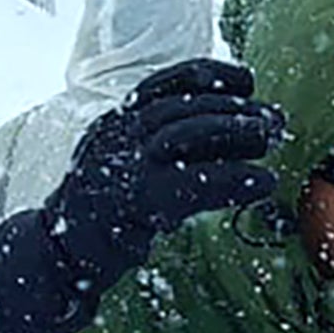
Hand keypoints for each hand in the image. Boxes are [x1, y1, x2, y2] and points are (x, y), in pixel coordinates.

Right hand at [0, 61, 280, 332]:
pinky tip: (264, 183)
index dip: (212, 75)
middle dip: (237, 108)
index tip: (248, 80)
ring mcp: (124, 166)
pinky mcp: (138, 202)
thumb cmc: (103, 217)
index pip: (167, 82)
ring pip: (189, 133)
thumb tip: (226, 130)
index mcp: (114, 123)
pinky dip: (236, 180)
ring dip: (239, 132)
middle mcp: (116, 135)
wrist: (58, 258)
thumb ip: (160, 147)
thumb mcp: (123, 167)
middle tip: (275, 120)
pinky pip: (196, 183)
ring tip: (272, 140)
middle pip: (185, 107)